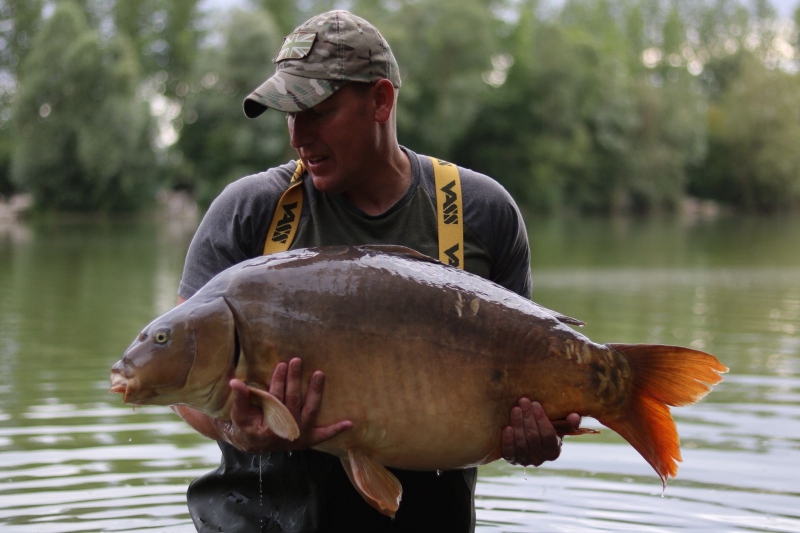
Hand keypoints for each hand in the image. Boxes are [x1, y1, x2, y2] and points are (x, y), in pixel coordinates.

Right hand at [216, 357, 352, 453]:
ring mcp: (300, 436)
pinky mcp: (309, 439)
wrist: (254, 443)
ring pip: (310, 410)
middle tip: (296, 361)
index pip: (275, 400)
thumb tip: (235, 382)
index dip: (278, 382)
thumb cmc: (246, 425)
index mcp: (270, 427)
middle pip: (293, 402)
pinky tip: (350, 423)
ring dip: (316, 392)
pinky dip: (336, 429)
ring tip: (319, 374)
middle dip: (294, 380)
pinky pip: (324, 435)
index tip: (280, 365)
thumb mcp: (239, 413)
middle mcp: (288, 432)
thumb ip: (240, 398)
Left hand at [501, 398, 580, 466]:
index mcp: (553, 451)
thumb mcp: (558, 426)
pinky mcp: (511, 460)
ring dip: (517, 425)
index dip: (542, 419)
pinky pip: (509, 452)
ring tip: (515, 409)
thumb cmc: (545, 430)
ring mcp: (525, 461)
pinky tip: (507, 428)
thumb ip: (568, 422)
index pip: (548, 435)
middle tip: (523, 401)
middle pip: (533, 437)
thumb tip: (575, 416)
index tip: (535, 404)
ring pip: (521, 443)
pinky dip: (508, 440)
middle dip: (528, 417)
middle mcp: (540, 459)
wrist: (527, 442)